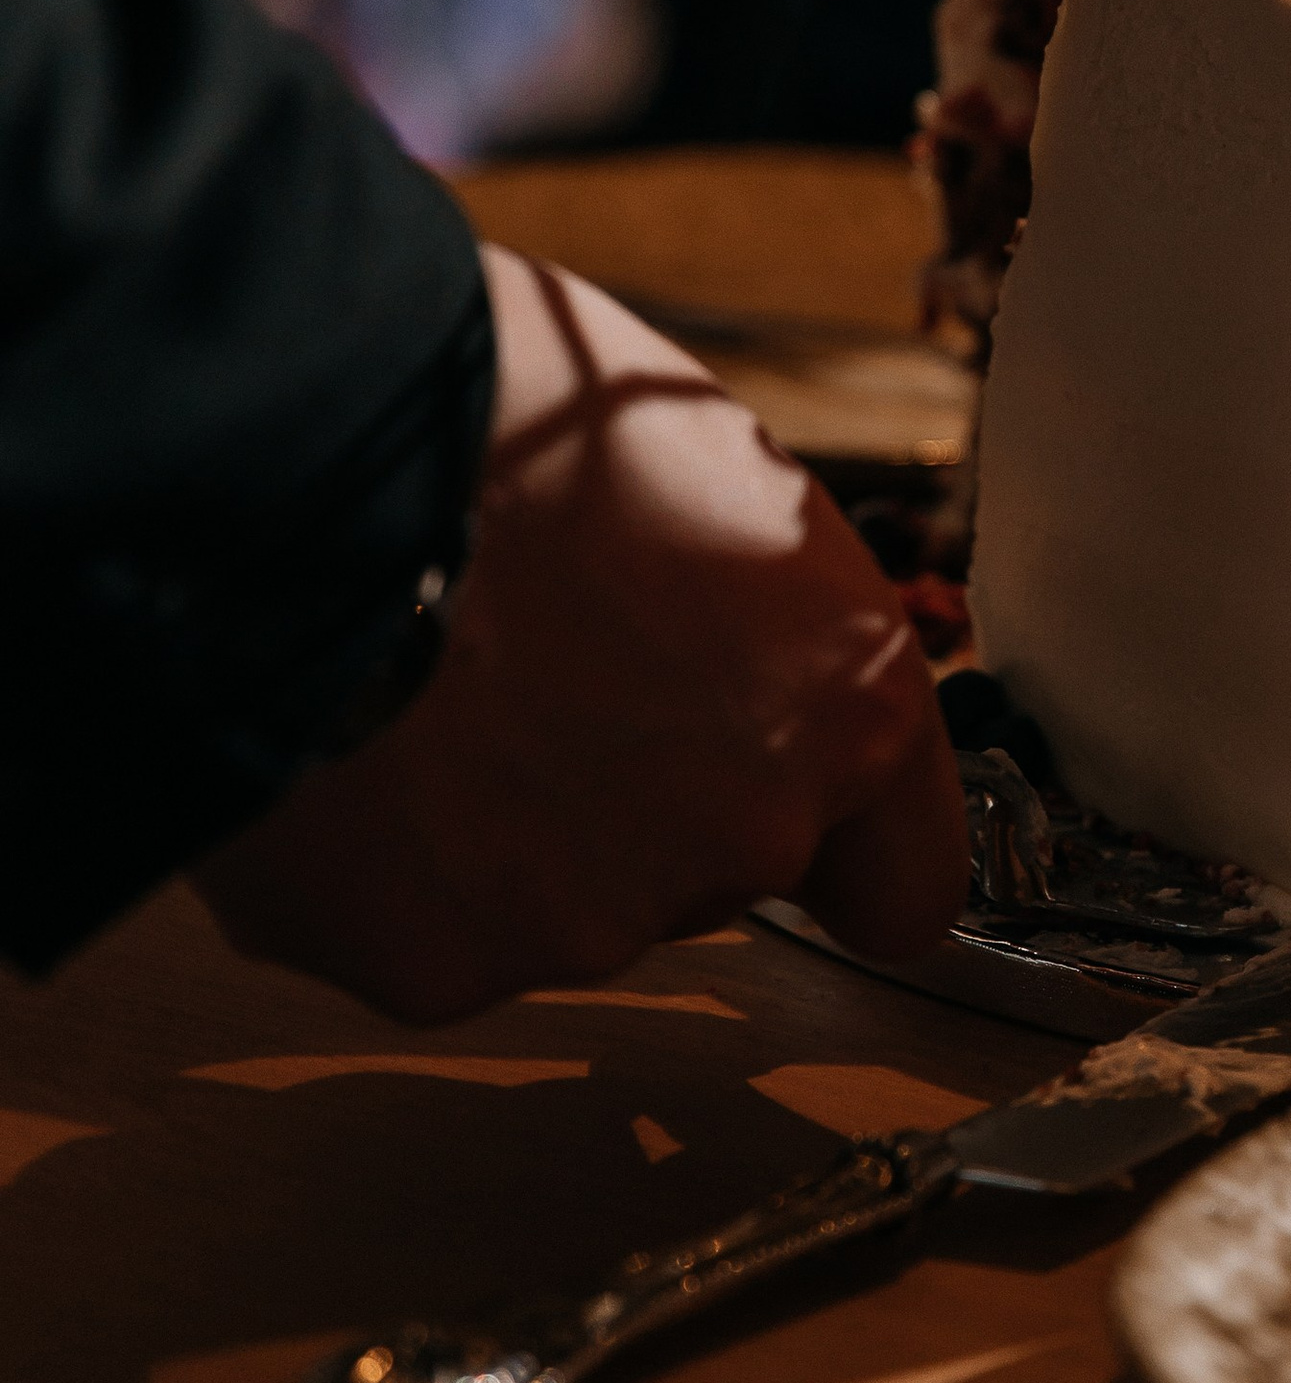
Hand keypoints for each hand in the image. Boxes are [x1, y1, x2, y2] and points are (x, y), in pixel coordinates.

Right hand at [192, 249, 964, 1020]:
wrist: (296, 464)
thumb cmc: (499, 417)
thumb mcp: (703, 468)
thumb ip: (757, 607)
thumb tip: (737, 634)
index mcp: (842, 698)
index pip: (904, 876)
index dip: (845, 851)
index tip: (801, 835)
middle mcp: (747, 829)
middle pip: (715, 867)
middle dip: (645, 797)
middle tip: (541, 678)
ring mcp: (594, 916)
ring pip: (569, 901)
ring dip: (513, 827)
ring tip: (425, 690)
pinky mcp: (440, 966)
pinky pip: (430, 925)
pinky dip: (393, 866)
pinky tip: (350, 753)